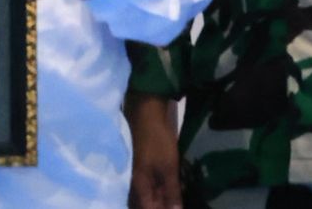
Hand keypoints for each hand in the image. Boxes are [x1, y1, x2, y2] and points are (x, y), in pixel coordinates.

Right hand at [125, 92, 181, 208]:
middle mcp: (135, 182)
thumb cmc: (156, 141)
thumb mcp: (168, 168)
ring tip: (176, 197)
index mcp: (138, 185)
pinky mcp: (143, 165)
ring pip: (150, 194)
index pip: (148, 208)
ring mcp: (138, 173)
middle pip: (148, 203)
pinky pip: (151, 184)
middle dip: (162, 205)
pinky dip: (161, 188)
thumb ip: (172, 192)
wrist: (146, 112)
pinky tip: (171, 188)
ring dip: (162, 198)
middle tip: (177, 203)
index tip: (176, 208)